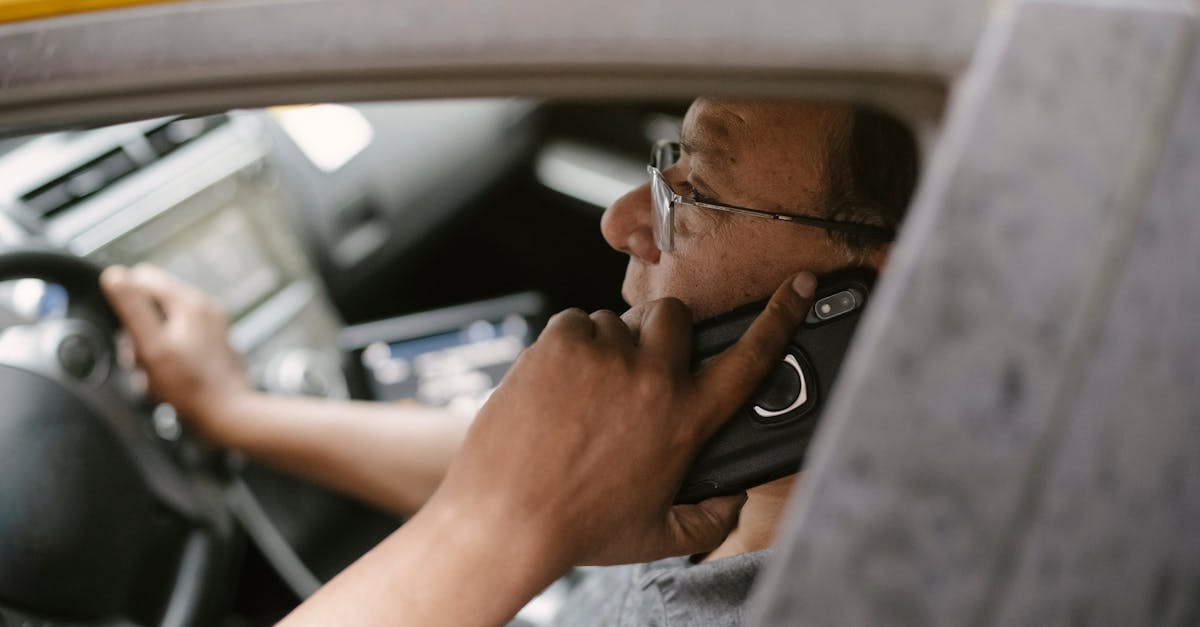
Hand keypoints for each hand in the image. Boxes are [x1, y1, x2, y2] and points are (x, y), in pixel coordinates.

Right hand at [99, 264, 251, 440]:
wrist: (227, 414)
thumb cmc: (189, 387)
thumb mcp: (152, 346)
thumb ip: (132, 308)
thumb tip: (114, 275)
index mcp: (189, 301)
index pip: (142, 277)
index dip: (124, 301)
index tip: (124, 332)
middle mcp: (204, 306)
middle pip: (152, 301)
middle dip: (137, 328)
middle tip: (138, 358)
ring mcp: (211, 323)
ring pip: (163, 322)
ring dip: (149, 345)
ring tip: (152, 372)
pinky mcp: (212, 342)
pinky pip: (177, 338)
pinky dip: (165, 353)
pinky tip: (165, 376)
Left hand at [426, 271, 817, 569]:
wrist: (505, 518)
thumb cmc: (577, 527)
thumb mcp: (654, 536)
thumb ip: (707, 522)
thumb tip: (732, 503)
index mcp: (687, 419)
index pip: (751, 357)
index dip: (781, 316)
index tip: (799, 285)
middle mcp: (654, 378)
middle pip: (677, 316)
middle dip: (662, 331)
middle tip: (637, 364)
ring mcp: (607, 356)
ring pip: (618, 320)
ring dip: (607, 346)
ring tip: (583, 394)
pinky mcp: (561, 343)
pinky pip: (575, 321)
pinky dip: (569, 343)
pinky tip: (557, 384)